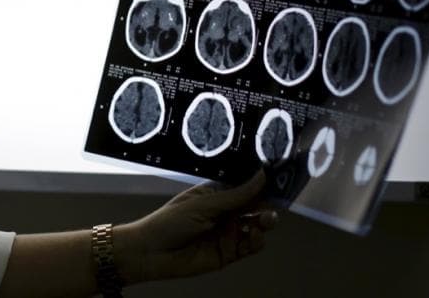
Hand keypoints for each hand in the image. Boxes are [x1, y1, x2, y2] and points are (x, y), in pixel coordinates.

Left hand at [113, 171, 276, 283]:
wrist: (151, 253)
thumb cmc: (169, 222)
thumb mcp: (204, 205)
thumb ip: (235, 195)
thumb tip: (260, 176)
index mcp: (215, 195)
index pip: (243, 186)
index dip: (259, 184)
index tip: (277, 179)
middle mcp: (223, 213)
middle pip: (253, 207)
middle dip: (267, 204)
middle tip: (276, 203)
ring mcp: (226, 233)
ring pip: (255, 227)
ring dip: (264, 223)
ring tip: (266, 220)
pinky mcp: (228, 253)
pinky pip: (249, 246)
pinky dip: (256, 241)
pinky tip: (254, 235)